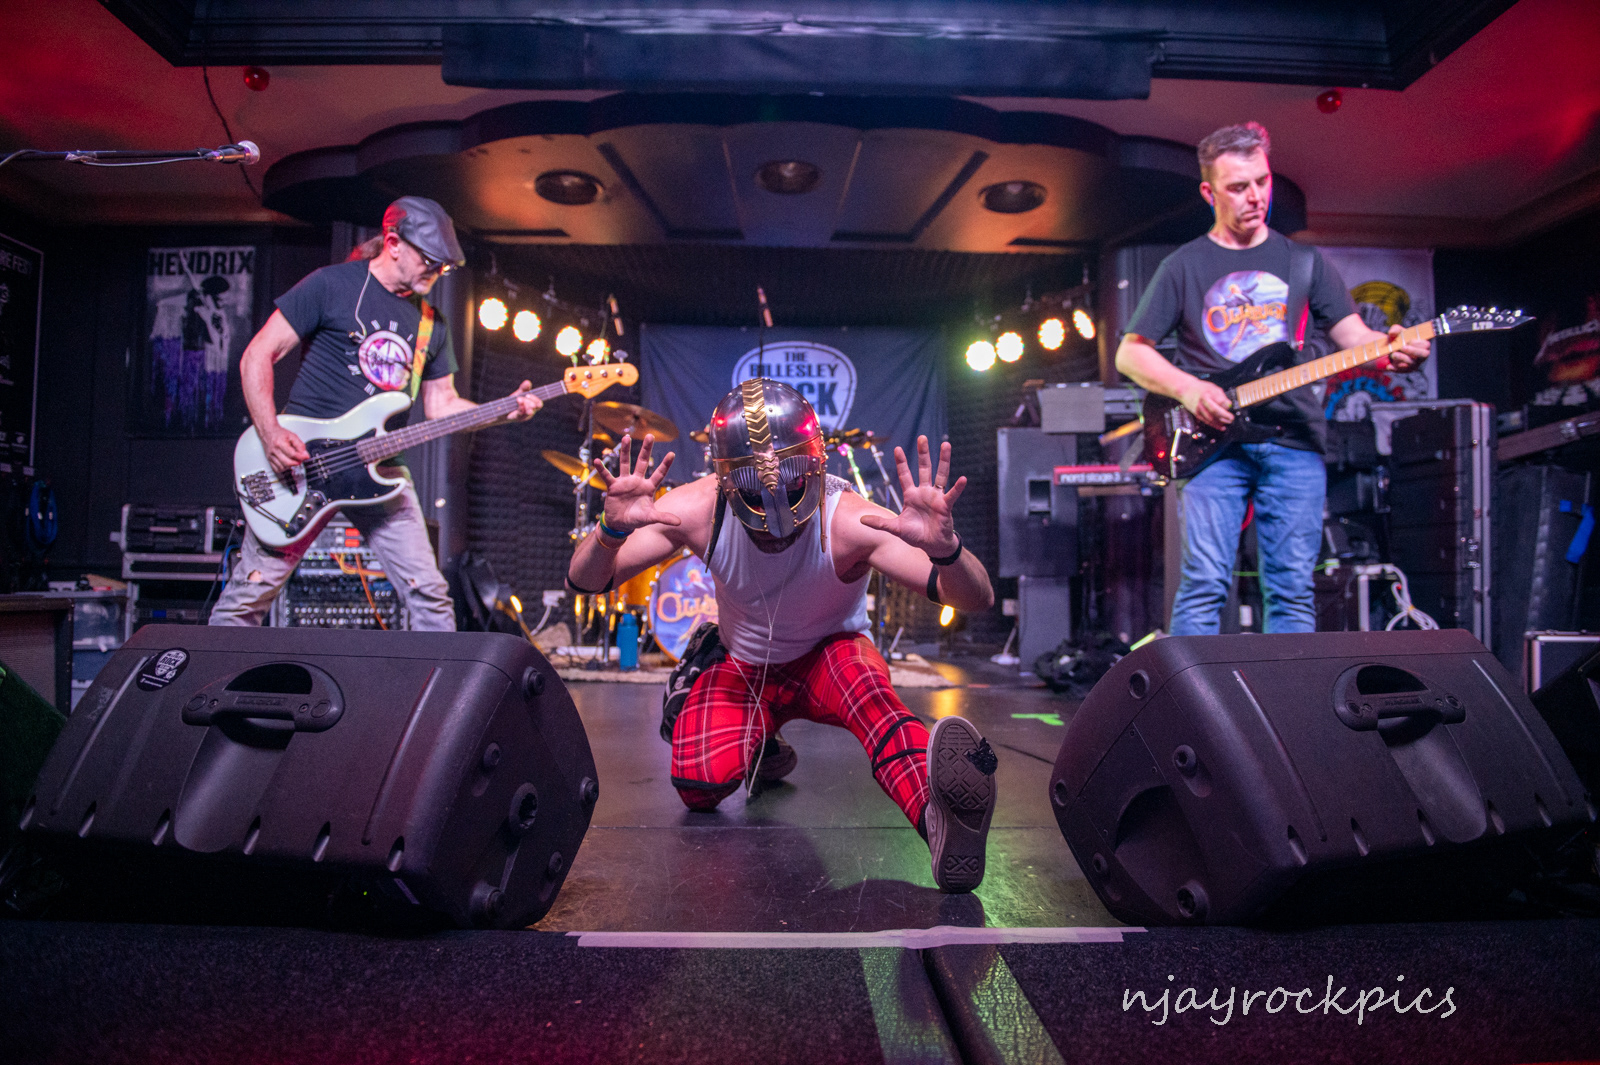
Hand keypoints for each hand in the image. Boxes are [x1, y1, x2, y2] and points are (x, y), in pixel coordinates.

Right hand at [262, 424, 308, 473]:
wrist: (268, 432)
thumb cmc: (279, 433)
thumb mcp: (292, 436)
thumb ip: (300, 445)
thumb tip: (305, 455)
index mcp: (280, 443)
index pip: (292, 455)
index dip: (301, 457)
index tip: (305, 457)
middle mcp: (274, 450)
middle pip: (287, 463)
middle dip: (296, 463)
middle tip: (300, 460)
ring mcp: (270, 456)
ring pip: (282, 467)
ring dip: (290, 466)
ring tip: (293, 461)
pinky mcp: (269, 459)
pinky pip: (276, 469)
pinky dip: (283, 468)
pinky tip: (287, 464)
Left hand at [507, 380, 541, 421]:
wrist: (501, 411)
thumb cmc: (513, 402)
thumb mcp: (519, 394)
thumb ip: (524, 388)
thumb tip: (528, 382)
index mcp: (532, 406)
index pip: (539, 404)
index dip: (536, 400)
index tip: (528, 394)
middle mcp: (530, 412)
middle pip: (535, 407)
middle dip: (531, 401)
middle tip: (526, 395)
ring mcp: (524, 416)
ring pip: (529, 412)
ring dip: (526, 405)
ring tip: (520, 399)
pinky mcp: (516, 418)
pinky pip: (520, 414)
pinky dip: (520, 407)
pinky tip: (518, 402)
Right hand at [594, 433, 680, 531]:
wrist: (620, 524)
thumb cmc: (637, 519)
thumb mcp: (650, 518)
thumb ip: (663, 517)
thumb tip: (679, 522)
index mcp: (648, 487)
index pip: (659, 474)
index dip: (665, 464)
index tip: (672, 453)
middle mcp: (637, 481)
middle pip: (643, 462)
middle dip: (646, 449)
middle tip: (650, 435)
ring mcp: (625, 482)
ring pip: (625, 463)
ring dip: (626, 451)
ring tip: (626, 437)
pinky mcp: (613, 486)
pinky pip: (607, 476)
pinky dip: (602, 469)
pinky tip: (597, 460)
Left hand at [859, 436, 964, 555]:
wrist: (931, 545)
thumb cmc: (915, 535)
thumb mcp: (895, 528)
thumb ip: (880, 524)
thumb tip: (861, 521)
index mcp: (911, 495)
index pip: (905, 475)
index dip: (901, 463)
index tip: (897, 449)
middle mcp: (924, 492)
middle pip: (924, 469)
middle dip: (923, 453)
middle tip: (922, 437)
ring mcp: (936, 497)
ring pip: (940, 475)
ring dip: (943, 460)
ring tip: (946, 445)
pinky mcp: (945, 506)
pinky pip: (952, 495)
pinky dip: (958, 488)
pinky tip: (963, 479)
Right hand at [1179, 378, 1234, 429]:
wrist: (1185, 389)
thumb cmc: (1200, 388)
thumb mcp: (1213, 388)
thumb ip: (1221, 396)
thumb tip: (1228, 405)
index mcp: (1208, 394)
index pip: (1219, 401)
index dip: (1226, 406)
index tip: (1230, 408)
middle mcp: (1202, 401)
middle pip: (1215, 410)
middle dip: (1225, 416)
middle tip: (1231, 418)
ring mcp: (1198, 408)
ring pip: (1211, 418)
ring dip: (1220, 422)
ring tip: (1227, 423)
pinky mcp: (1196, 413)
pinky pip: (1206, 421)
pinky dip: (1214, 425)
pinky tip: (1220, 426)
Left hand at [1383, 323, 1430, 372]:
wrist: (1390, 350)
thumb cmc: (1399, 339)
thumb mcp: (1397, 333)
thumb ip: (1396, 330)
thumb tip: (1392, 332)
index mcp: (1422, 344)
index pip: (1426, 345)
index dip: (1418, 343)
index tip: (1408, 341)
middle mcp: (1421, 355)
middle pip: (1424, 355)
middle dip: (1413, 351)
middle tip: (1402, 347)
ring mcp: (1415, 363)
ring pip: (1413, 363)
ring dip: (1402, 358)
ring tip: (1393, 354)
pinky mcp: (1407, 370)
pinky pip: (1403, 371)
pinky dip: (1395, 368)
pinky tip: (1389, 366)